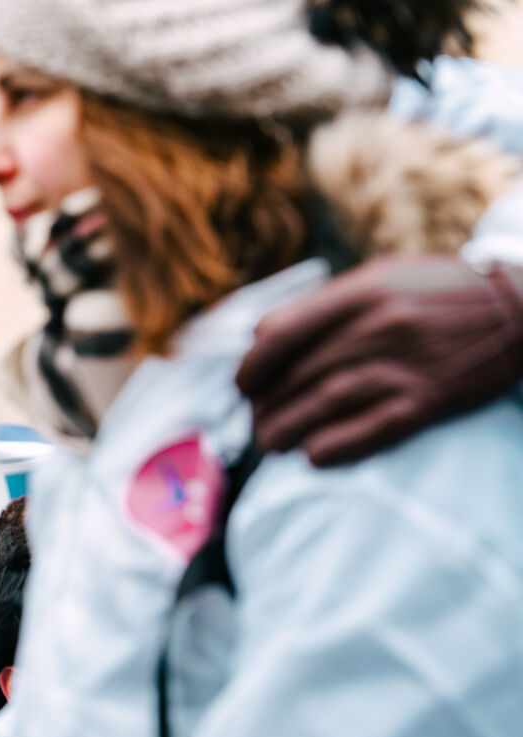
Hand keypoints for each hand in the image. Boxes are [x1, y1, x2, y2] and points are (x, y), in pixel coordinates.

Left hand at [237, 256, 522, 466]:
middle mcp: (376, 327)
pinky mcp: (429, 399)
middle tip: (255, 424)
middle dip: (265, 406)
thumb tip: (265, 336)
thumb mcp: (383, 277)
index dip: (252, 367)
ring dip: (286, 429)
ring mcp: (403, 364)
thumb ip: (327, 303)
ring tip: (269, 444)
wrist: (521, 305)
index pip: (279, 334)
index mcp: (358, 293)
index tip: (245, 387)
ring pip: (323, 403)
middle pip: (297, 375)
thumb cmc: (440, 291)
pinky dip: (336, 444)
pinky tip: (313, 456)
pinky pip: (372, 428)